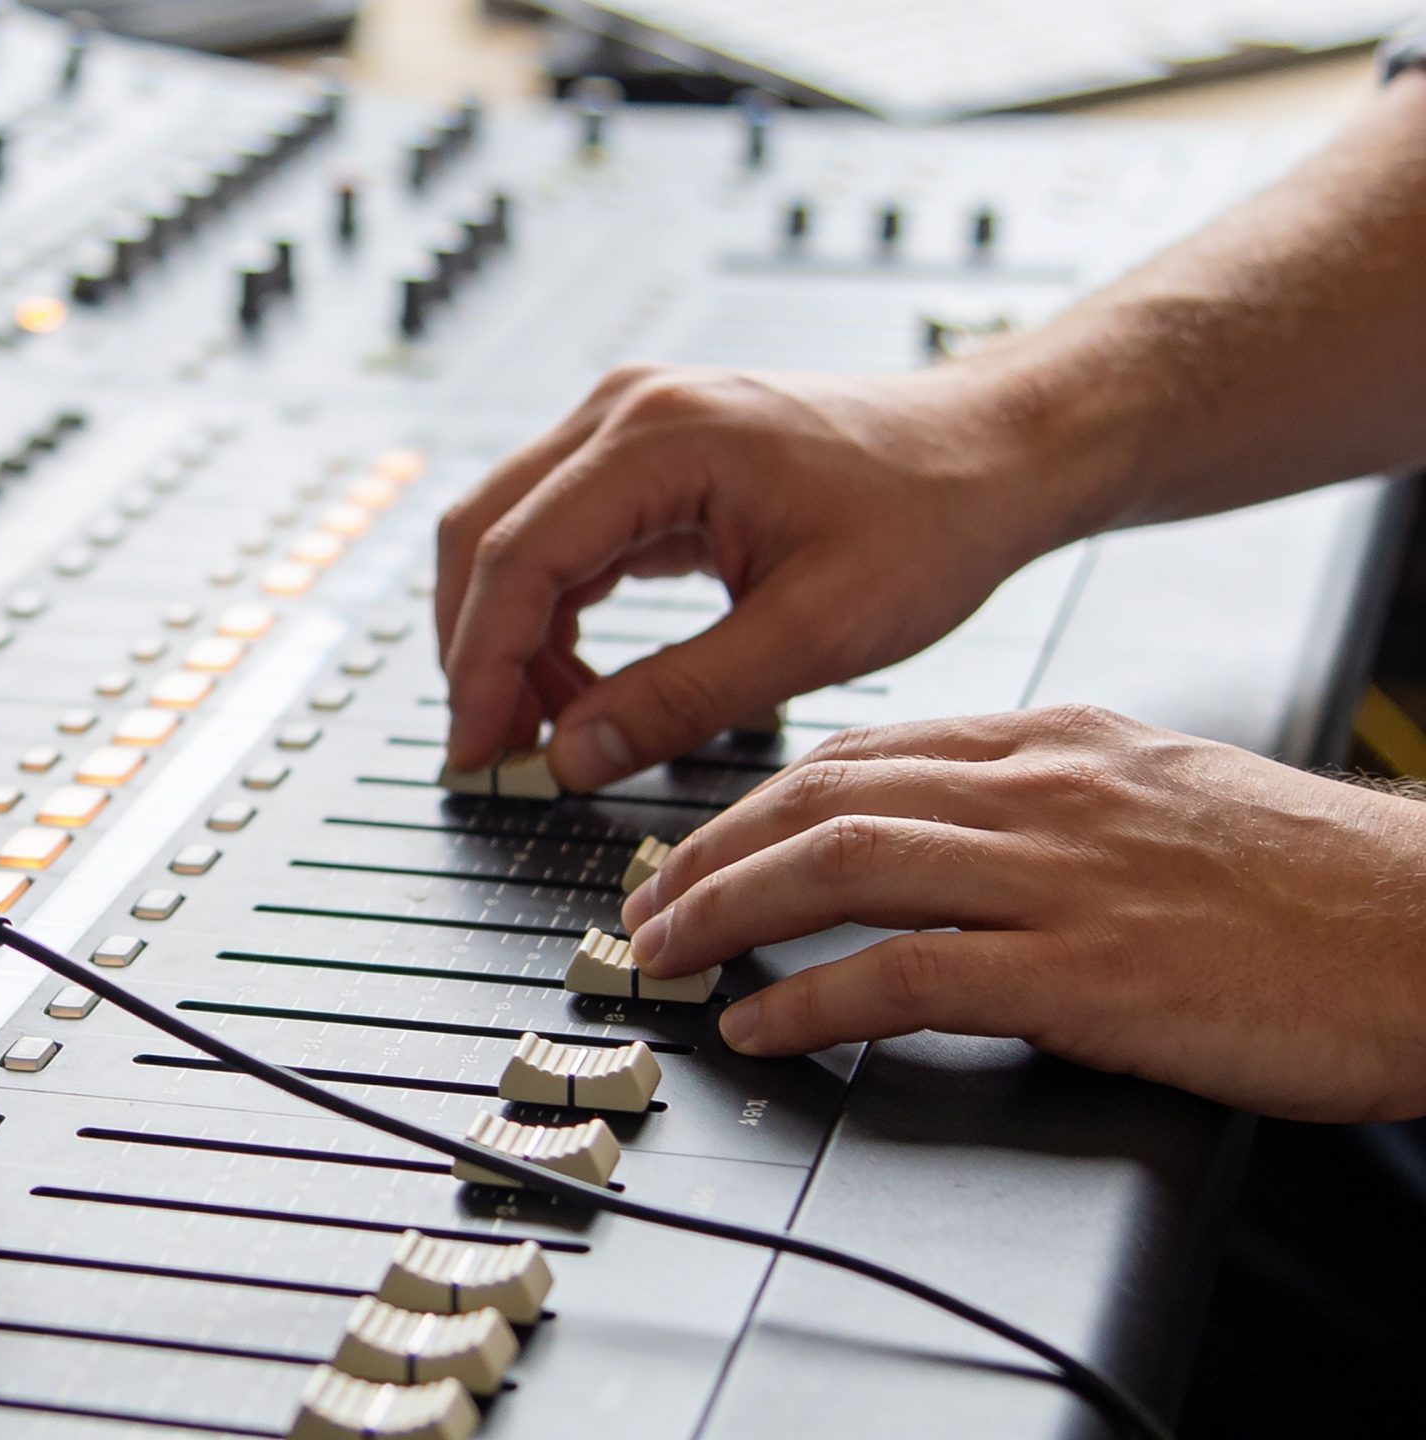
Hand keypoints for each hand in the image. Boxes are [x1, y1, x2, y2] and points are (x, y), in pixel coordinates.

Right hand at [436, 361, 1105, 789]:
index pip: (515, 556)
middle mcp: (625, 410)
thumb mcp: (812, 633)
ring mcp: (629, 423)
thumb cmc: (931, 517)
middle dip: (476, 652)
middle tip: (495, 750)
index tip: (477, 750)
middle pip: (483, 534)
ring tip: (552, 728)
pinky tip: (584, 682)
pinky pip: (557, 534)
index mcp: (658, 437)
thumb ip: (680, 700)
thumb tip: (571, 757)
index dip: (481, 666)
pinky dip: (549, 613)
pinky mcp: (645, 453)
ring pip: (509, 534)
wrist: (994, 451)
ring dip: (509, 635)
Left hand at [621, 705, 1425, 1122]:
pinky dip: (813, 998)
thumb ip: (1043, 803)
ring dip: (725, 910)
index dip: (751, 803)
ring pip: (839, 865)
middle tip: (643, 905)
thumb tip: (937, 836)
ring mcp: (1062, 876)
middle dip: (705, 851)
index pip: (858, 752)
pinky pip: (908, 975)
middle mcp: (1043, 789)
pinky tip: (763, 1023)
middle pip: (819, 798)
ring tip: (664, 955)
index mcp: (1056, 741)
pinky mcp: (1088, 971)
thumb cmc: (1311, 885)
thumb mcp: (1160, 798)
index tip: (693, 844)